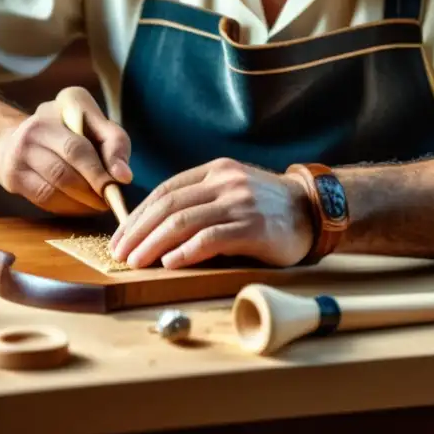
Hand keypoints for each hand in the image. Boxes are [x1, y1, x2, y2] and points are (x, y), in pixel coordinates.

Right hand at [0, 86, 132, 214]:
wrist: (14, 139)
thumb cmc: (67, 131)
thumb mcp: (95, 124)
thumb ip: (114, 142)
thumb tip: (123, 176)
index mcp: (64, 104)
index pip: (85, 138)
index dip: (104, 162)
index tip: (123, 180)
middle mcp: (37, 126)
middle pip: (70, 163)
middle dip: (96, 185)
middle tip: (112, 198)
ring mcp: (20, 152)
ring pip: (57, 184)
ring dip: (84, 200)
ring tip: (100, 204)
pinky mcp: (13, 176)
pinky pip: (45, 198)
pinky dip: (68, 207)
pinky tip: (81, 206)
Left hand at [109, 158, 313, 268]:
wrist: (313, 210)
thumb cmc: (267, 207)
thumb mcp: (232, 191)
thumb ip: (201, 200)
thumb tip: (155, 229)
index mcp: (216, 170)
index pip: (165, 191)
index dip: (137, 215)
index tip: (121, 237)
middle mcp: (225, 181)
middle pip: (169, 206)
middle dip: (138, 232)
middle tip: (120, 254)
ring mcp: (240, 202)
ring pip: (183, 221)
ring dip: (154, 245)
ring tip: (136, 262)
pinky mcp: (254, 227)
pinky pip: (211, 238)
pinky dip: (186, 251)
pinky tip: (171, 263)